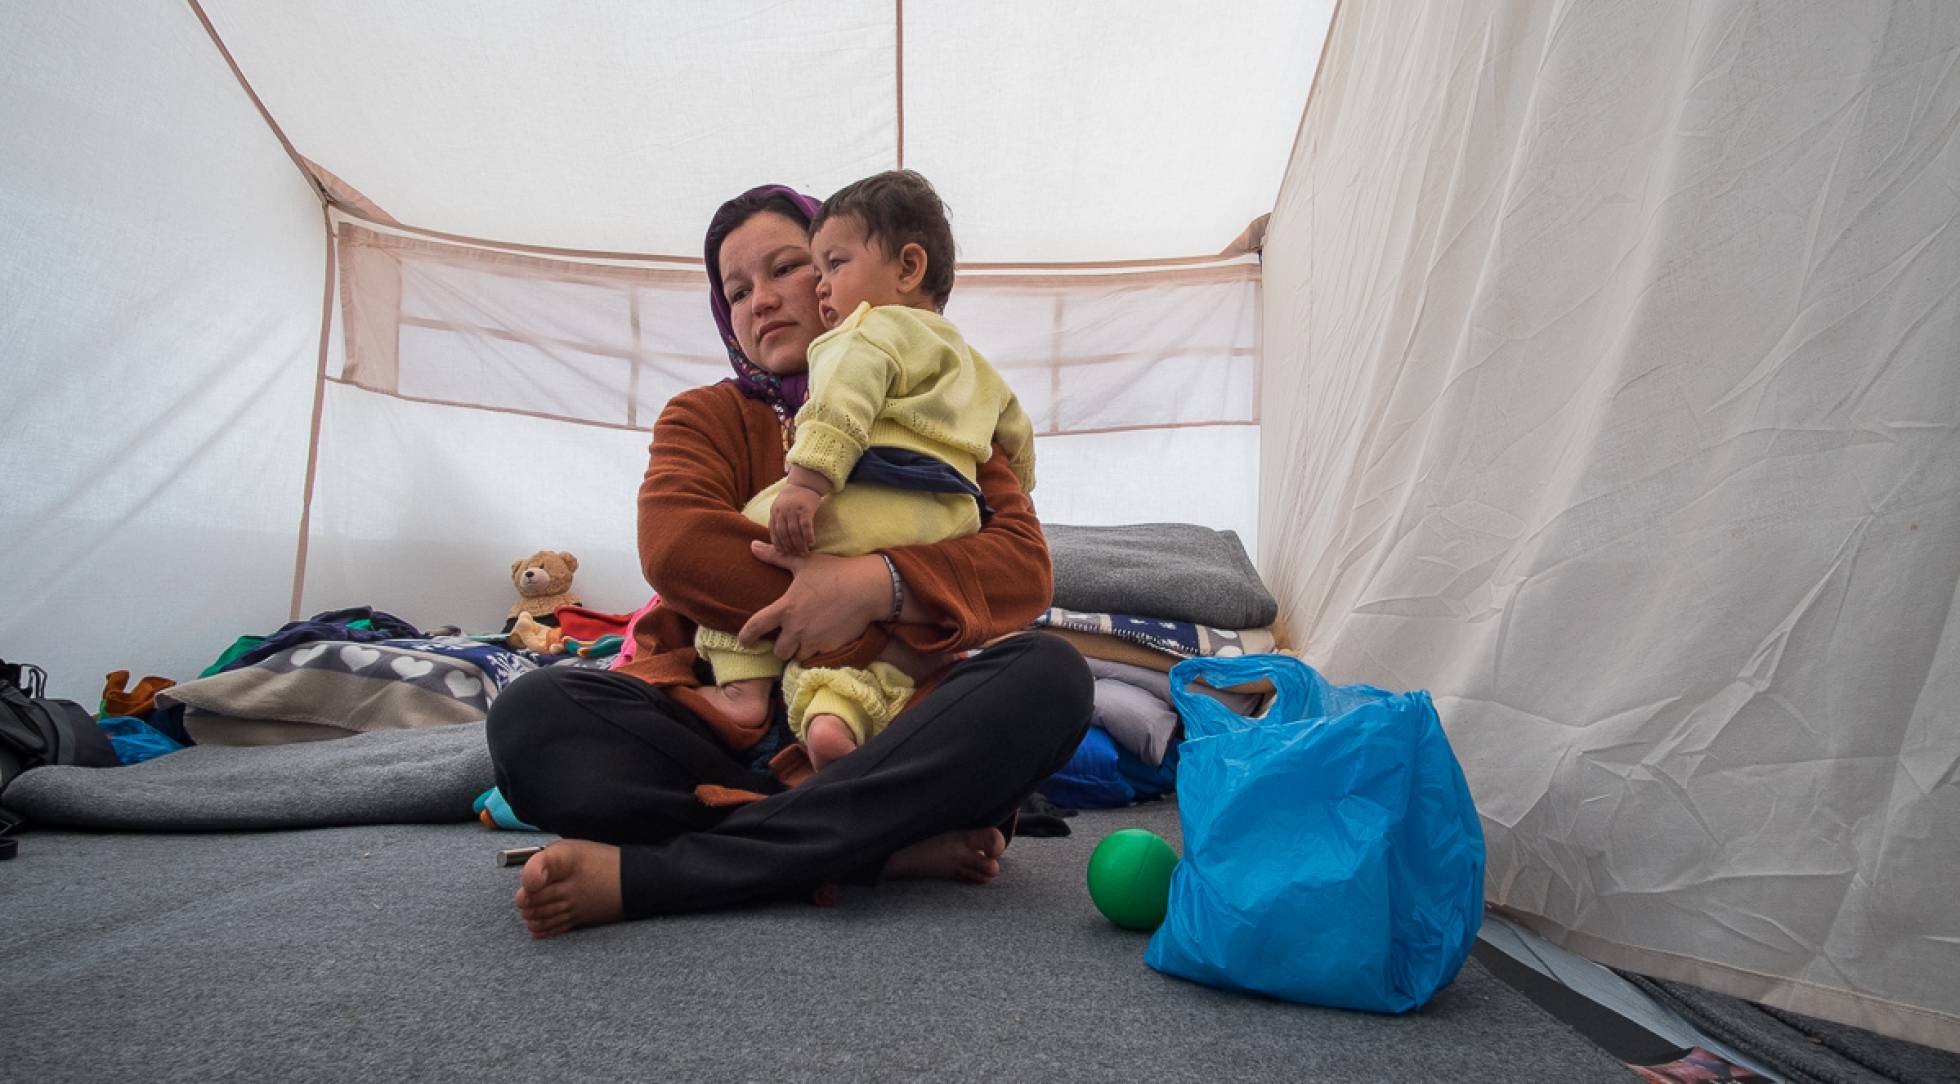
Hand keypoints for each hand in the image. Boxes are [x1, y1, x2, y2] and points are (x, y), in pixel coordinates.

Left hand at [738, 543, 888, 660]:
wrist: (867, 588)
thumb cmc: (835, 571)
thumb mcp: (804, 562)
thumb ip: (775, 557)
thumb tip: (752, 545)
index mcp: (786, 608)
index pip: (756, 627)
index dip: (746, 636)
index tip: (744, 641)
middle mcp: (797, 628)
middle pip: (779, 651)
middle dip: (782, 646)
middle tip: (789, 637)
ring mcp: (815, 640)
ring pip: (798, 657)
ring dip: (800, 650)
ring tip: (807, 639)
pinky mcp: (831, 647)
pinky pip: (819, 657)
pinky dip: (818, 651)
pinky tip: (824, 638)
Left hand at [769, 484, 821, 556]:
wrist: (805, 482)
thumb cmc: (792, 498)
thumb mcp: (780, 506)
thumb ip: (777, 520)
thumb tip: (774, 538)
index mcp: (775, 511)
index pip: (774, 531)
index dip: (778, 544)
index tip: (783, 554)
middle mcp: (783, 511)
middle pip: (784, 534)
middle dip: (789, 546)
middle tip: (795, 556)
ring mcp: (794, 510)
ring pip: (795, 532)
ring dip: (799, 544)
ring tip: (804, 552)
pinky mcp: (806, 509)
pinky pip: (806, 526)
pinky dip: (808, 536)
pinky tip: (812, 543)